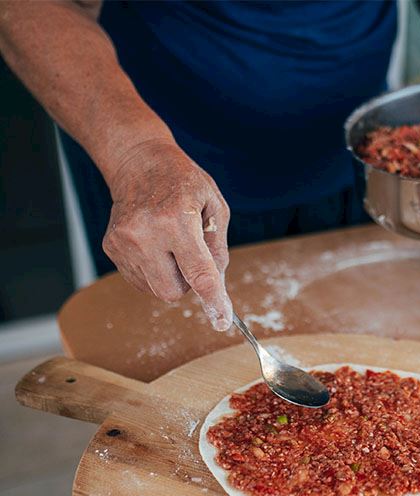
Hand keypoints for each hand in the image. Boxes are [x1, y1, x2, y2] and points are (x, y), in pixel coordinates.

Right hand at [102, 140, 232, 330]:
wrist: (138, 162)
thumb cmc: (183, 183)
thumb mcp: (215, 206)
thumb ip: (218, 249)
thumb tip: (216, 286)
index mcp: (177, 221)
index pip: (198, 272)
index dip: (213, 300)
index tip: (222, 321)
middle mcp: (146, 233)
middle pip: (173, 291)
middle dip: (187, 284)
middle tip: (190, 255)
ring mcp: (124, 242)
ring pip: (156, 289)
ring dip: (170, 276)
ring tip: (171, 243)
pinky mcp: (111, 247)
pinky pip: (140, 280)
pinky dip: (154, 270)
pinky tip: (155, 244)